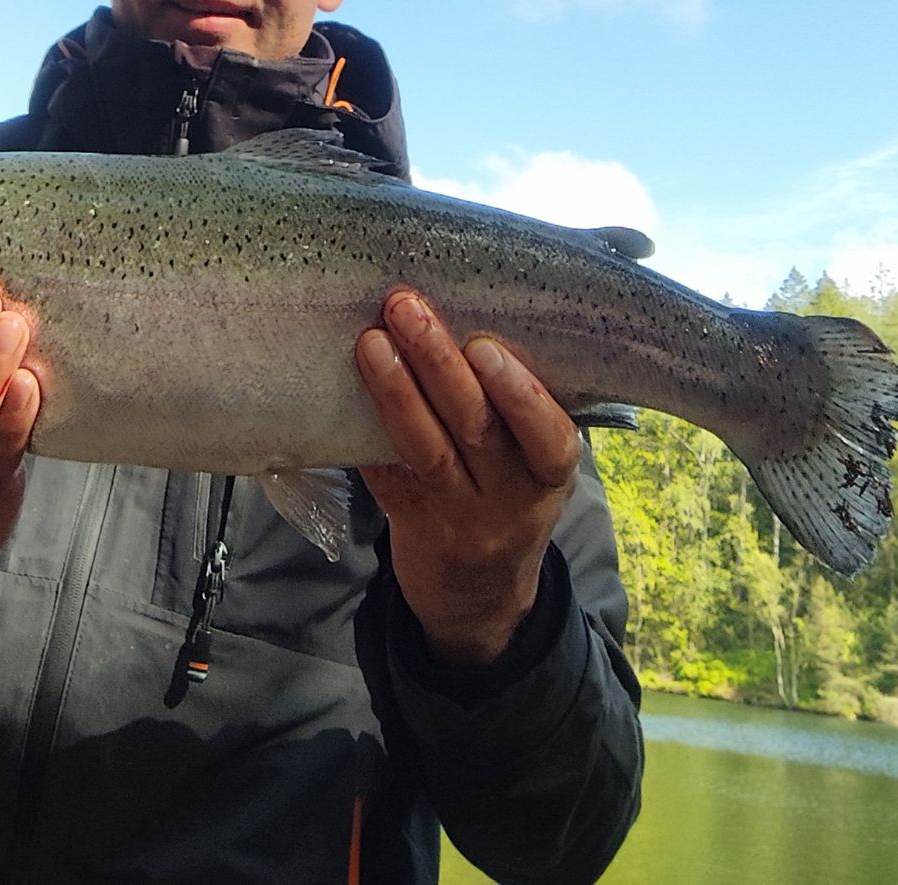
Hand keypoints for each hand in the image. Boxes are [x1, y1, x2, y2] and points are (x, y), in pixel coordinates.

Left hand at [355, 290, 580, 668]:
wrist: (480, 593)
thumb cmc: (509, 491)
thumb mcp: (535, 460)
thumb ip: (518, 404)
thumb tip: (473, 304)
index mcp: (551, 475)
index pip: (547, 437)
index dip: (518, 393)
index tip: (486, 346)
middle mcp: (509, 500)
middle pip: (475, 430)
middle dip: (439, 363)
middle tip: (406, 307)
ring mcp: (458, 519)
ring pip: (425, 451)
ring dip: (395, 389)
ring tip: (371, 339)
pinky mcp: (409, 524)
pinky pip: (385, 474)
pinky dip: (367, 427)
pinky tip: (347, 385)